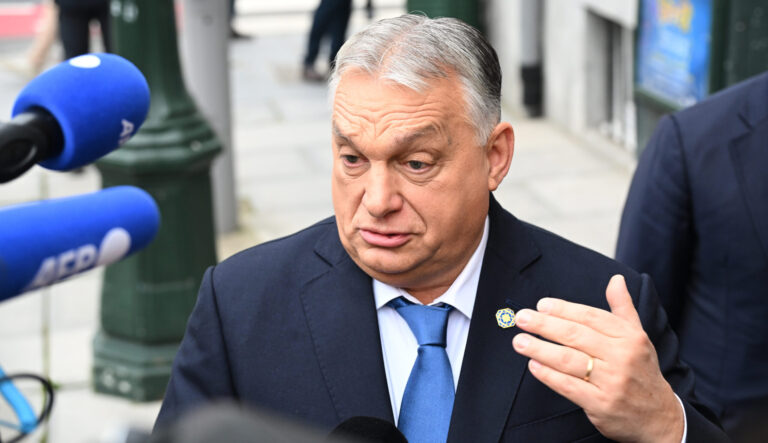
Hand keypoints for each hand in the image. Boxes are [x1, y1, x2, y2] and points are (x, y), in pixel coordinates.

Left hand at [511, 275, 683, 442]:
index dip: (564, 309)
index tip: (541, 304)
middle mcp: (622, 357)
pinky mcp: (601, 404)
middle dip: (545, 325)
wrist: (659, 417)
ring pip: (569, 360)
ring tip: (520, 341)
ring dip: (540, 348)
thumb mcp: (638, 337)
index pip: (591, 317)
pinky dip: (549, 375)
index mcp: (630, 337)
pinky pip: (569, 386)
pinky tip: (533, 365)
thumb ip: (623, 308)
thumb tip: (615, 279)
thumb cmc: (641, 371)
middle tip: (522, 318)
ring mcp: (612, 382)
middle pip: (576, 336)